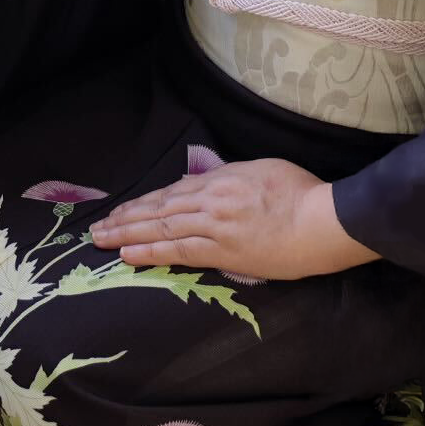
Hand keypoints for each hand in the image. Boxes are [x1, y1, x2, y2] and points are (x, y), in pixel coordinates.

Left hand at [89, 158, 378, 279]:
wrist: (324, 219)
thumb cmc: (305, 194)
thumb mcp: (264, 171)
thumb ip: (233, 177)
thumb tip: (212, 182)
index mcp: (222, 179)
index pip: (174, 191)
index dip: (146, 202)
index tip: (126, 209)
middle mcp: (211, 199)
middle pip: (159, 207)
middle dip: (126, 217)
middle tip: (99, 226)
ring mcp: (214, 224)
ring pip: (160, 227)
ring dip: (127, 233)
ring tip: (102, 239)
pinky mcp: (221, 249)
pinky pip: (177, 250)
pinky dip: (149, 251)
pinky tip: (127, 254)